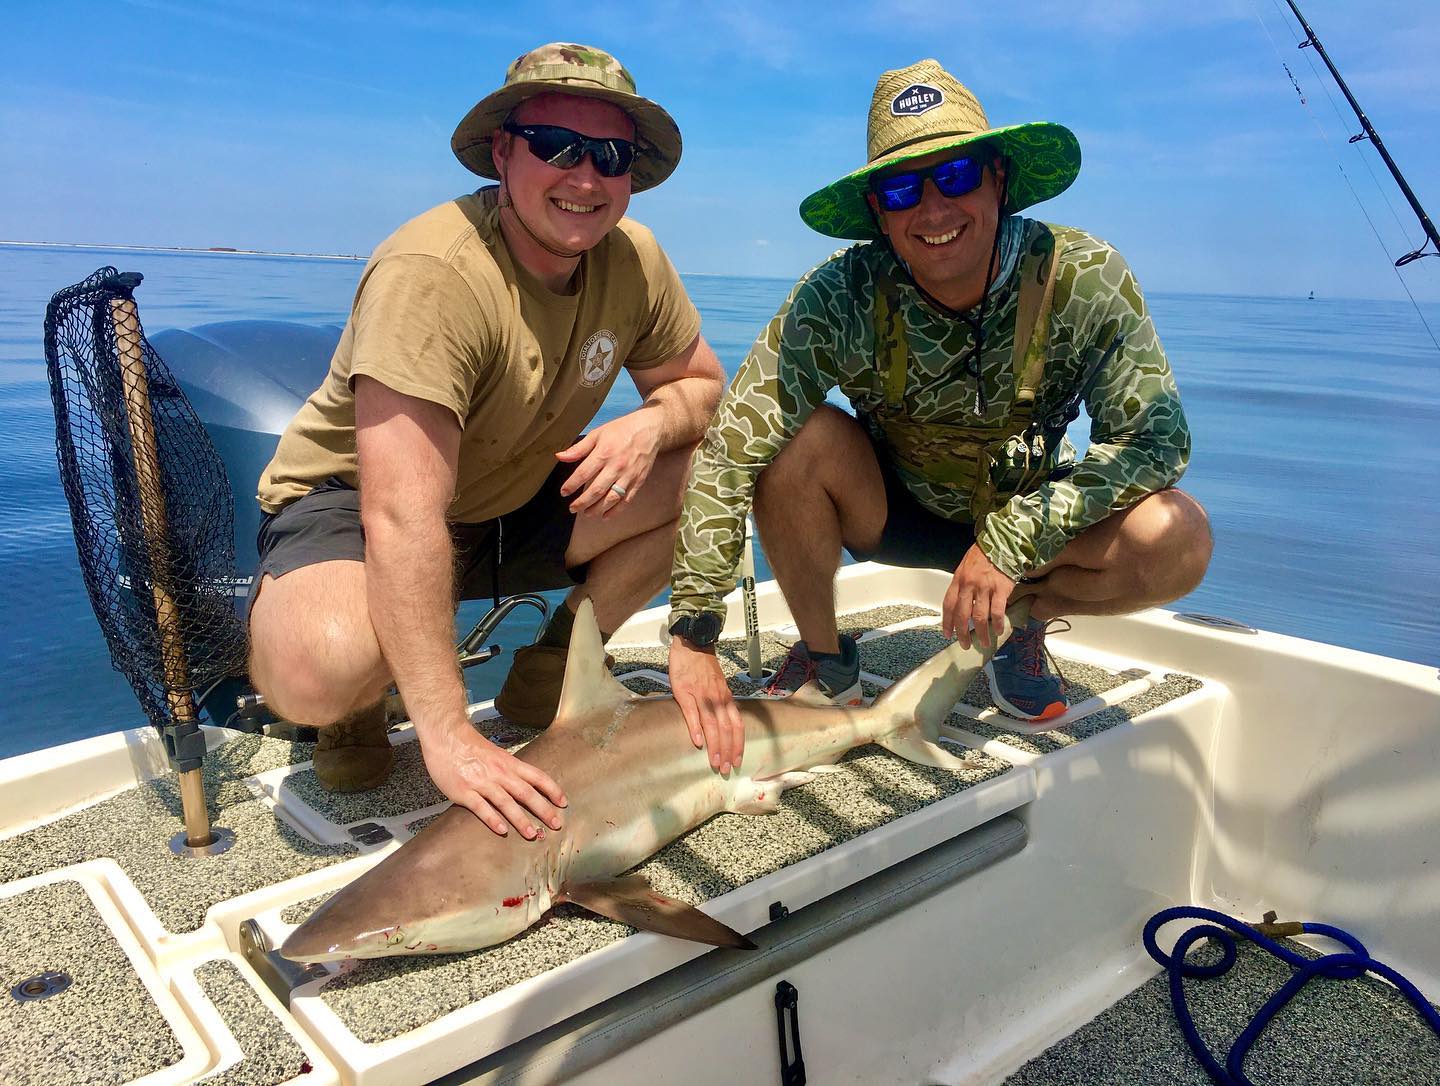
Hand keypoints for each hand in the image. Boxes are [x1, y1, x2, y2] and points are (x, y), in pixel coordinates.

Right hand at [418, 720, 566, 838]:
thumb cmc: (470, 746)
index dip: (552, 790)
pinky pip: (481, 807)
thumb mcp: (497, 755)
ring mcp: (482, 782)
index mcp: (509, 763)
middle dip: (543, 810)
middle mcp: (499, 773)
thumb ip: (510, 770)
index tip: (562, 803)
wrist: (446, 736)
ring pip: (506, 802)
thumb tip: (525, 785)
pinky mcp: (464, 791)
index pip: (537, 777)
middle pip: (526, 792)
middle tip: (555, 825)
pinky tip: (502, 830)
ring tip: (532, 834)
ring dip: (521, 819)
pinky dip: (492, 819)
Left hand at [556, 411, 662, 517]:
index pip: (583, 474)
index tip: (563, 492)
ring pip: (611, 498)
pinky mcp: (638, 481)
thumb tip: (559, 457)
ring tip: (587, 513)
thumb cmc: (621, 429)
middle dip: (582, 502)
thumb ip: (578, 448)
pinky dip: (615, 511)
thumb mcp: (597, 433)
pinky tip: (605, 516)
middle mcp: (616, 467)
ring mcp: (628, 476)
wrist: (649, 429)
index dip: (571, 485)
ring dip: (597, 509)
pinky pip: (626, 500)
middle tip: (572, 509)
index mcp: (603, 453)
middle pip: (596, 490)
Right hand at [668, 637, 744, 774]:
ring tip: (715, 763)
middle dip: (728, 751)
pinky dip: (696, 728)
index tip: (738, 760)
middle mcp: (718, 699)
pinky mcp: (685, 692)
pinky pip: (692, 713)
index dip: (738, 744)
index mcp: (726, 698)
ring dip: (715, 746)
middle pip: (727, 729)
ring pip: (712, 724)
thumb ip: (721, 704)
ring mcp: (702, 695)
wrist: (693, 644)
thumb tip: (723, 724)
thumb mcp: (719, 686)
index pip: (737, 725)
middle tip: (726, 769)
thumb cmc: (704, 668)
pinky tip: (697, 742)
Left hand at [942, 543, 1017, 649]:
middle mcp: (969, 585)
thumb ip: (962, 586)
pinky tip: (999, 631)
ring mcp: (985, 587)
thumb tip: (962, 607)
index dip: (947, 622)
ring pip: (979, 617)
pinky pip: (997, 611)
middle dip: (963, 633)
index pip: (948, 605)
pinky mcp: (1001, 589)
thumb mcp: (965, 568)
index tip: (948, 634)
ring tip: (985, 643)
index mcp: (958, 580)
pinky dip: (998, 623)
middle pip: (962, 615)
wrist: (1001, 542)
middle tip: (965, 644)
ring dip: (981, 633)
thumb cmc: (983, 556)